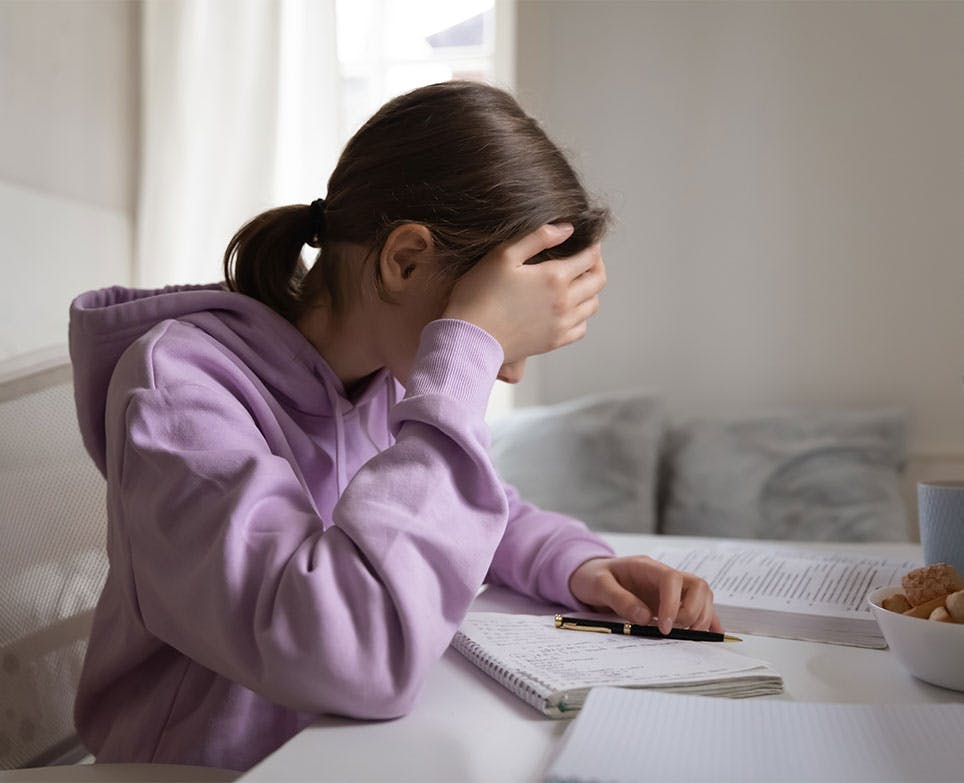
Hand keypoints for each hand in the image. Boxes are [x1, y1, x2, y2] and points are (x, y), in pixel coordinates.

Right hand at [443, 224, 605, 364]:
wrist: (469, 338)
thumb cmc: (479, 293)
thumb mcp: (503, 255)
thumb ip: (537, 237)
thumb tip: (567, 229)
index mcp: (555, 277)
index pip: (590, 258)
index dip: (592, 246)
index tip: (588, 240)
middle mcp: (565, 302)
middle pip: (598, 281)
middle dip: (596, 265)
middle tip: (586, 258)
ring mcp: (561, 324)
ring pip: (593, 305)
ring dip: (590, 290)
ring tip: (577, 282)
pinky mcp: (553, 342)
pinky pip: (581, 328)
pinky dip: (581, 316)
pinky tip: (567, 309)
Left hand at [568, 556, 722, 633]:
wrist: (591, 575)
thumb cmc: (594, 577)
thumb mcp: (598, 585)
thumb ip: (620, 599)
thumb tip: (645, 617)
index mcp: (647, 567)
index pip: (672, 579)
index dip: (673, 603)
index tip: (664, 627)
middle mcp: (664, 576)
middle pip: (697, 586)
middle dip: (693, 612)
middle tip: (675, 632)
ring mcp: (672, 589)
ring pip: (703, 596)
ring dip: (701, 618)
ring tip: (687, 637)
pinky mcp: (673, 601)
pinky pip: (698, 607)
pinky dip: (707, 621)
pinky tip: (712, 635)